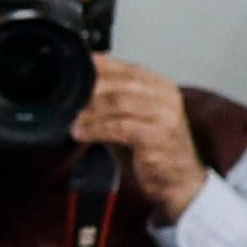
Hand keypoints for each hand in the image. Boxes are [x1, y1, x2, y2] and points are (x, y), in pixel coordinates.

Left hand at [69, 56, 207, 221]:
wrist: (179, 180)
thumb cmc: (152, 150)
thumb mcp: (129, 119)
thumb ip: (109, 102)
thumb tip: (77, 89)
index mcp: (159, 85)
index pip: (125, 68)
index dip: (98, 66)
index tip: (74, 69)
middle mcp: (165, 96)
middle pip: (120, 83)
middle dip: (90, 90)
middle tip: (67, 99)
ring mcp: (165, 115)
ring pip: (119, 102)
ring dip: (90, 112)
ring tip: (72, 121)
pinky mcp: (159, 136)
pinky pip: (121, 127)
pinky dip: (96, 129)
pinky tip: (81, 134)